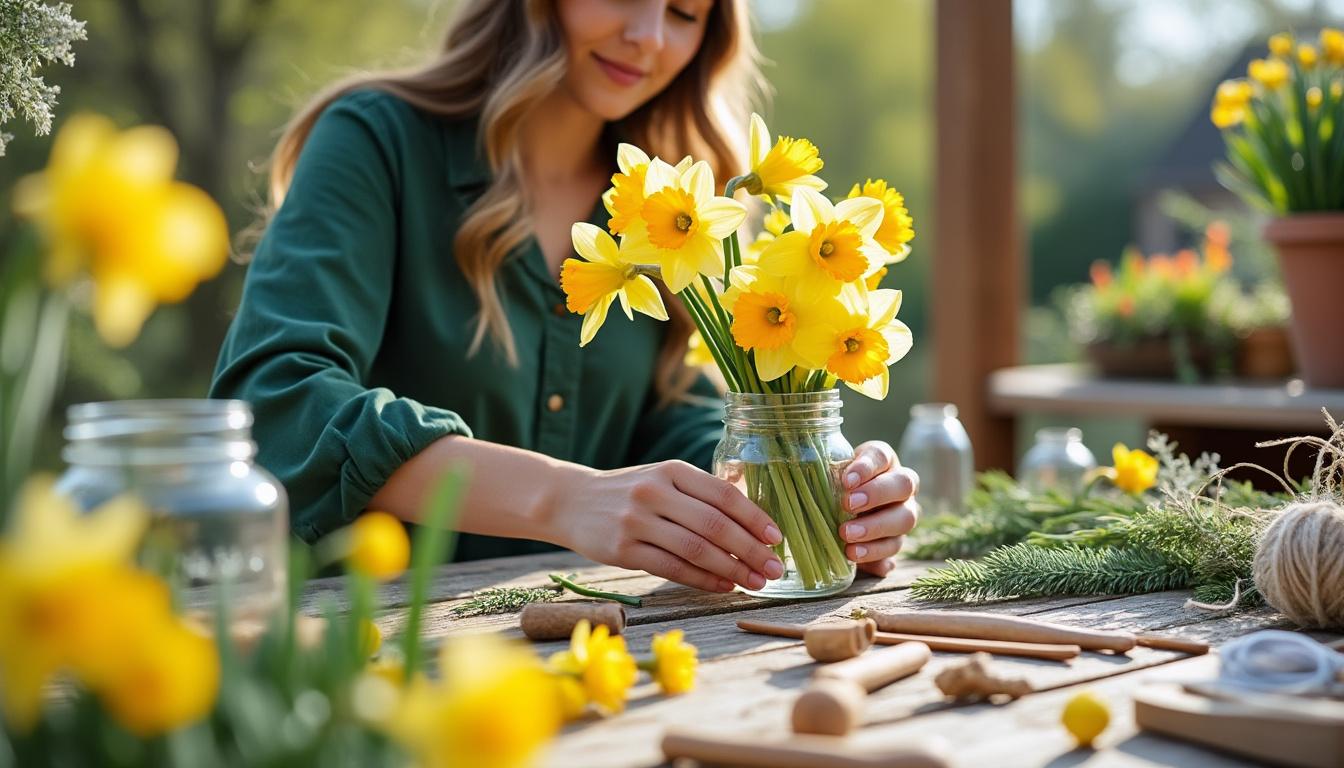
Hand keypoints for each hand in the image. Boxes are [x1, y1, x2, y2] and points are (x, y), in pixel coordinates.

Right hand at [558, 460, 785, 592]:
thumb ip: (701, 493)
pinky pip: (671, 568)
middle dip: (750, 550)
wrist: (570, 501)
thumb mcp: (662, 478)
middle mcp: (654, 492)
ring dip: (731, 569)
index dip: (753, 518)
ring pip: (695, 549)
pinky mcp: (622, 550)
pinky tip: (722, 585)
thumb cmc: (629, 492)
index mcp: (671, 470)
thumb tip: (753, 519)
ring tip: (754, 582)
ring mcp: (636, 522)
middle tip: (773, 569)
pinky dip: (702, 579)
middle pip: (713, 525)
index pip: (722, 494)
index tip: (776, 538)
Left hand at [838, 441, 919, 577]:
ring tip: (847, 536)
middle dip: (876, 494)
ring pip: (904, 520)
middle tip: (848, 505)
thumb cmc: (833, 488)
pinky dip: (876, 556)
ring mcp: (903, 516)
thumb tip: (803, 470)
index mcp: (884, 463)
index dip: (867, 466)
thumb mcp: (830, 476)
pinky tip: (856, 556)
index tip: (846, 480)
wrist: (843, 514)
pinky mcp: (895, 543)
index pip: (882, 456)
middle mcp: (901, 488)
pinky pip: (893, 551)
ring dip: (875, 529)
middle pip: (903, 485)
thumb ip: (825, 472)